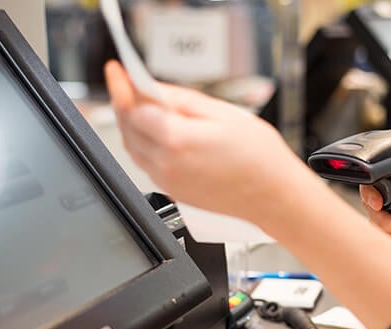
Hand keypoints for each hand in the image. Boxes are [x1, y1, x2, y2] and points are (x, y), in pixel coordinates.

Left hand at [104, 60, 310, 222]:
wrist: (273, 196)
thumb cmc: (259, 157)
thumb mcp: (223, 113)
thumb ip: (182, 100)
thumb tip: (155, 90)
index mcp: (177, 140)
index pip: (133, 108)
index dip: (121, 85)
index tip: (117, 71)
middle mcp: (166, 164)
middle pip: (128, 127)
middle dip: (125, 101)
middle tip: (130, 83)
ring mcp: (167, 181)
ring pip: (133, 146)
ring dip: (132, 123)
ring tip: (144, 105)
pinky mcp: (173, 191)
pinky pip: (146, 163)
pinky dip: (143, 143)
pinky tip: (157, 132)